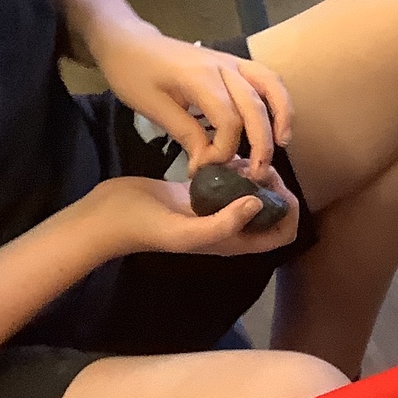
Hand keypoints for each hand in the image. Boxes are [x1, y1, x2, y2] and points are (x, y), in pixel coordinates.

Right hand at [87, 169, 299, 258]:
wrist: (110, 215)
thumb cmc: (147, 227)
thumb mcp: (187, 231)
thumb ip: (224, 223)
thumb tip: (259, 205)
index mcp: (232, 242)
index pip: (282, 234)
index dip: (287, 212)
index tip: (272, 186)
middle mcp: (228, 227)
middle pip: (271, 210)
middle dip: (273, 188)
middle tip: (256, 166)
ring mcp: (213, 208)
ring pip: (251, 192)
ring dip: (254, 175)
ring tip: (240, 159)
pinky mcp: (198, 192)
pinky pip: (228, 180)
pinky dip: (233, 167)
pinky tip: (223, 154)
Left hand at [99, 34, 292, 175]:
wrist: (129, 42)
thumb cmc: (134, 74)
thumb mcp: (153, 108)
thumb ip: (186, 133)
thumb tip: (208, 164)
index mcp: (200, 78)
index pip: (228, 120)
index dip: (223, 150)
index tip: (206, 168)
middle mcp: (223, 67)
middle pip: (255, 106)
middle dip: (262, 142)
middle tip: (258, 173)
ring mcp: (230, 62)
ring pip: (270, 85)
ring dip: (282, 114)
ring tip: (283, 143)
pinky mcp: (232, 63)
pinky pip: (265, 78)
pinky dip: (277, 98)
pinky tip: (276, 120)